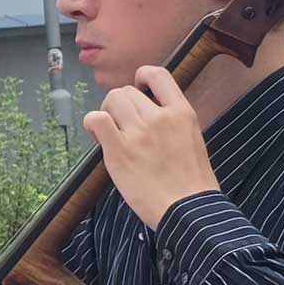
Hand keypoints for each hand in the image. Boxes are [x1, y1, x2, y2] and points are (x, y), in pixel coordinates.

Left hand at [82, 66, 219, 228]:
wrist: (187, 209)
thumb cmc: (190, 182)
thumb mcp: (191, 138)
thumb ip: (171, 121)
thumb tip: (146, 110)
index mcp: (182, 112)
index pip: (158, 75)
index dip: (142, 77)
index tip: (138, 89)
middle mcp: (160, 117)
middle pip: (126, 92)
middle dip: (119, 105)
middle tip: (121, 126)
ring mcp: (139, 133)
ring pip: (111, 101)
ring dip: (107, 114)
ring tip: (111, 133)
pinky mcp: (119, 151)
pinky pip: (97, 119)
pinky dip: (92, 123)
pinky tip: (97, 135)